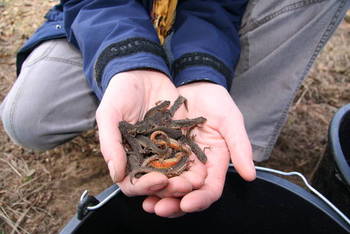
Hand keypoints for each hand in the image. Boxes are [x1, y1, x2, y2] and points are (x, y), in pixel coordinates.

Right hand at [96, 70, 205, 199]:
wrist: (142, 72)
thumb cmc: (120, 93)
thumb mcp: (110, 114)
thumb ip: (110, 143)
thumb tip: (115, 174)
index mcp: (125, 155)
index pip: (132, 181)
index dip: (144, 186)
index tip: (158, 181)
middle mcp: (145, 156)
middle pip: (156, 182)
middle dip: (169, 188)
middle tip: (182, 186)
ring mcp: (163, 149)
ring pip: (174, 172)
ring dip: (184, 180)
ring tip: (195, 181)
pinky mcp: (178, 138)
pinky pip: (187, 154)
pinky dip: (194, 163)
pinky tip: (203, 166)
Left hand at [142, 81, 255, 216]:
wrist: (191, 82)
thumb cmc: (214, 100)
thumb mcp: (230, 120)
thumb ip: (240, 146)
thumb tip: (250, 176)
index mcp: (213, 164)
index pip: (209, 189)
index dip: (200, 200)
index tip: (188, 203)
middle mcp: (193, 167)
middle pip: (185, 194)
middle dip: (173, 203)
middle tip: (159, 208)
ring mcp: (174, 160)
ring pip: (167, 186)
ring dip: (157, 197)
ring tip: (147, 204)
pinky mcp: (157, 151)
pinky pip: (151, 169)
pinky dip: (145, 179)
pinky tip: (137, 184)